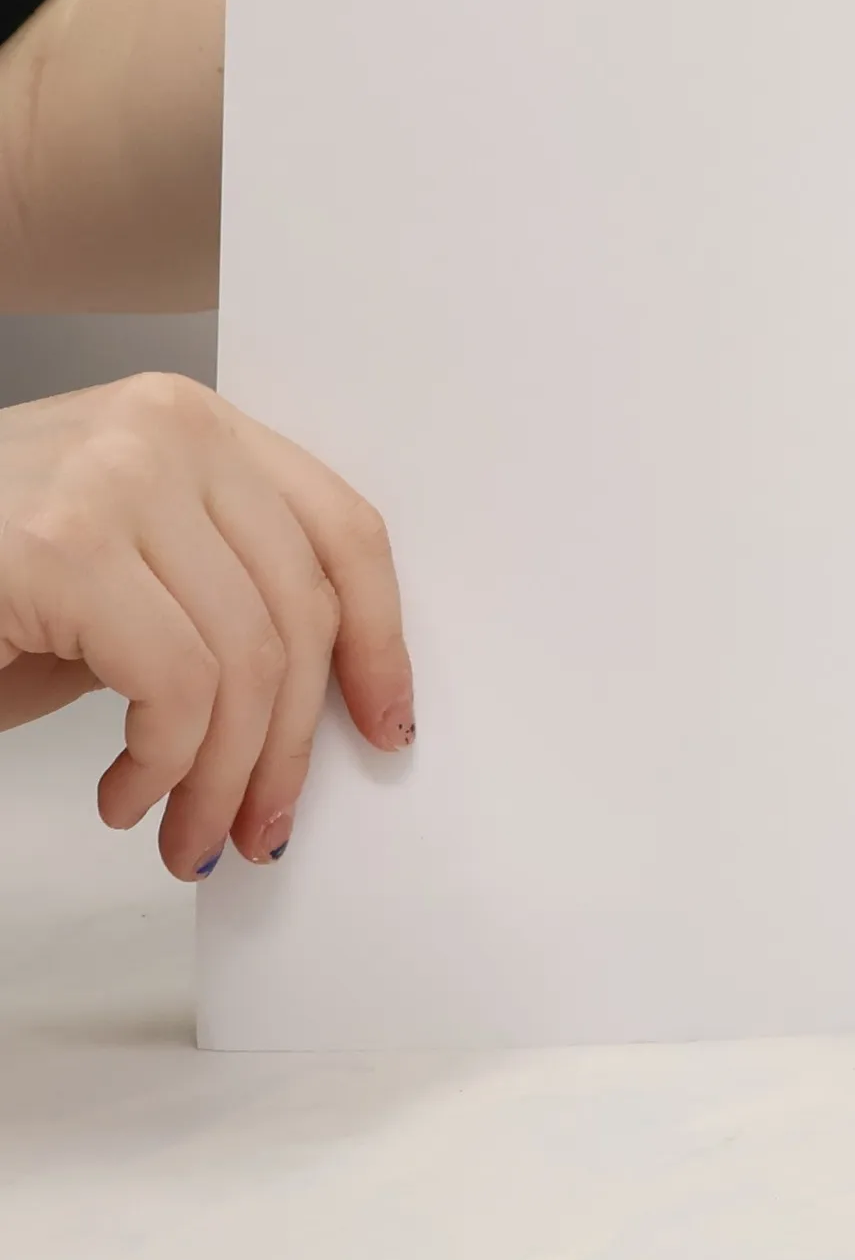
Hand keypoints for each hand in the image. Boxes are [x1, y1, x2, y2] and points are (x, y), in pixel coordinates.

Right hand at [0, 374, 412, 877]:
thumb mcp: (123, 576)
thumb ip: (217, 600)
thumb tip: (317, 704)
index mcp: (194, 425)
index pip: (342, 532)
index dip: (378, 641)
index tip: (385, 726)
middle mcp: (167, 429)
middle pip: (301, 609)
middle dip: (292, 744)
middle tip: (262, 826)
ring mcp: (116, 477)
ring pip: (248, 660)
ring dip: (223, 778)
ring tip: (187, 834)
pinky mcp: (64, 546)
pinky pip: (178, 686)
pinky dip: (164, 767)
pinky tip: (123, 798)